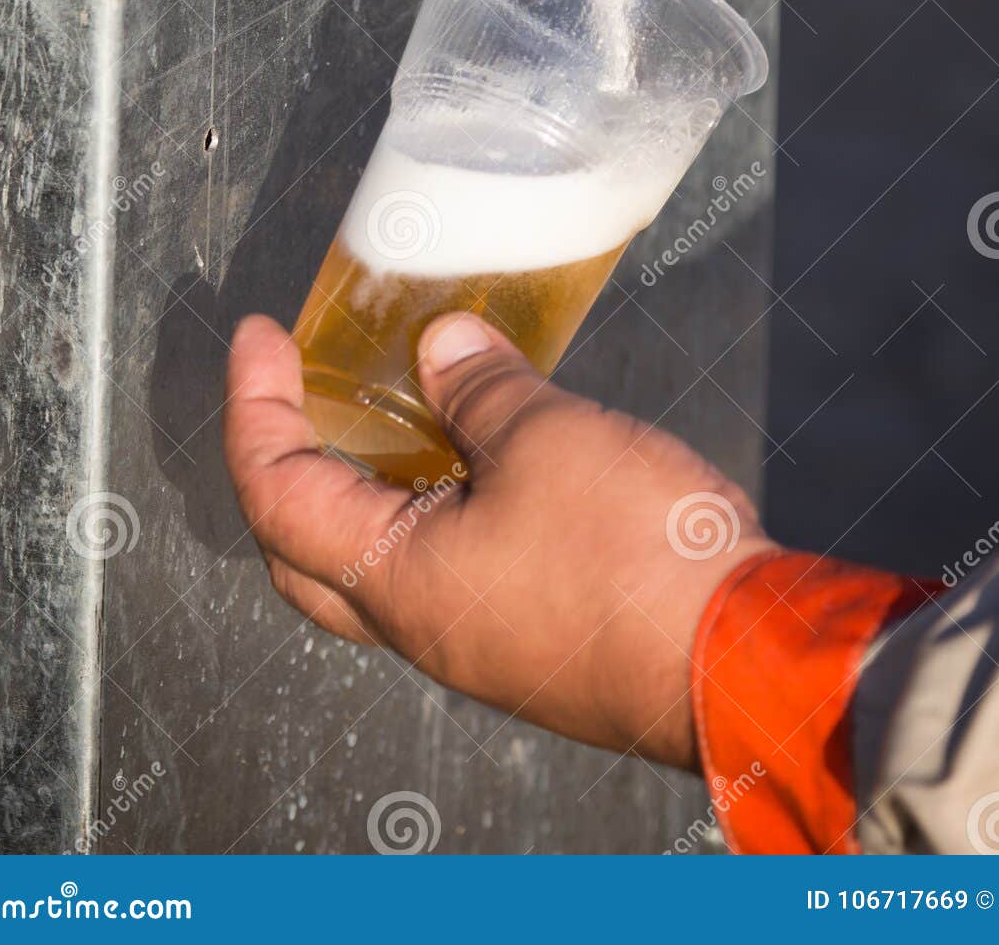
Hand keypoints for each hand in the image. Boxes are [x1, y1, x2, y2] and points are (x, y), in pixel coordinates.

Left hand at [224, 311, 771, 768]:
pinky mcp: (532, 638)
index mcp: (398, 581)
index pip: (276, 495)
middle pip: (305, 549)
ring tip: (392, 403)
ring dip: (368, 482)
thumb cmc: (637, 560)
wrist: (743, 664)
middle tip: (299, 387)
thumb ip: (482, 389)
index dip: (255, 406)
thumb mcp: (550, 440)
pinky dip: (434, 503)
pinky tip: (481, 453)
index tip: (260, 335)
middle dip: (286, 462)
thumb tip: (440, 347)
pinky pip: (448, 568)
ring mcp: (477, 640)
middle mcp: (423, 624)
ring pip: (381, 562)